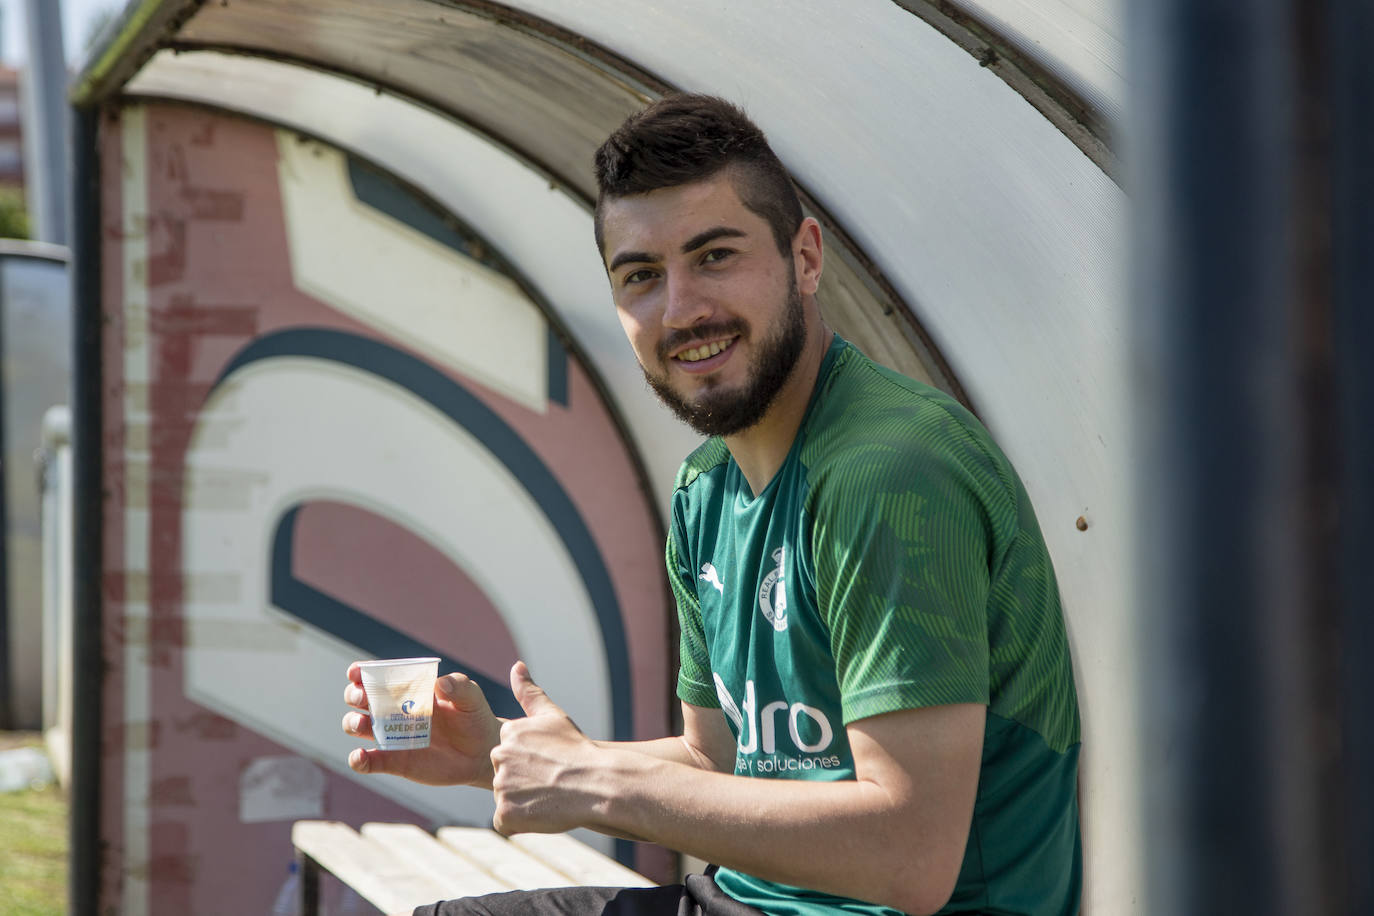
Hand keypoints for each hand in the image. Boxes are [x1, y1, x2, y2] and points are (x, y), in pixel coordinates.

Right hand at [342, 661, 502, 787]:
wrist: (481, 752)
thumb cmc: (474, 717)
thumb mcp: (471, 698)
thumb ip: (459, 687)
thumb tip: (441, 683)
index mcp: (408, 689)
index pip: (378, 677)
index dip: (361, 673)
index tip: (356, 672)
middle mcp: (393, 711)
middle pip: (360, 699)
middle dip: (354, 695)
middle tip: (363, 697)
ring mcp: (392, 736)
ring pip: (358, 727)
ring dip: (352, 723)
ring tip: (360, 724)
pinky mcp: (394, 761)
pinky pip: (369, 761)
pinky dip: (358, 760)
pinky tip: (360, 756)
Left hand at [490, 661, 603, 834]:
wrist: (599, 782)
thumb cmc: (579, 749)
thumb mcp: (553, 716)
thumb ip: (529, 692)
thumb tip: (516, 666)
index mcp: (508, 733)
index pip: (509, 754)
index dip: (530, 763)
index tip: (550, 764)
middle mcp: (499, 756)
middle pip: (504, 776)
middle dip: (523, 782)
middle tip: (550, 782)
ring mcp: (501, 786)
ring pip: (506, 799)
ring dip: (523, 802)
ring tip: (549, 797)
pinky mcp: (505, 814)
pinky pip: (506, 822)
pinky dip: (521, 822)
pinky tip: (542, 812)